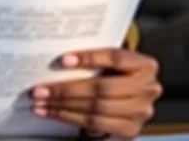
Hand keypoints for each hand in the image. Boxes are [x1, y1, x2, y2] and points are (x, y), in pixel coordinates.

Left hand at [31, 49, 161, 139]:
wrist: (131, 92)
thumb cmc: (114, 71)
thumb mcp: (111, 60)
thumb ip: (94, 57)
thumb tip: (59, 59)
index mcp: (144, 65)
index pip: (115, 58)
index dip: (90, 58)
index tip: (63, 60)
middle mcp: (148, 89)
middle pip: (103, 89)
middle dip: (67, 89)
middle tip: (41, 89)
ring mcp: (141, 112)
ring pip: (97, 109)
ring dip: (64, 107)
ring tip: (41, 103)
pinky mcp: (130, 130)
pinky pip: (96, 124)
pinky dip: (70, 118)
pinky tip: (53, 113)